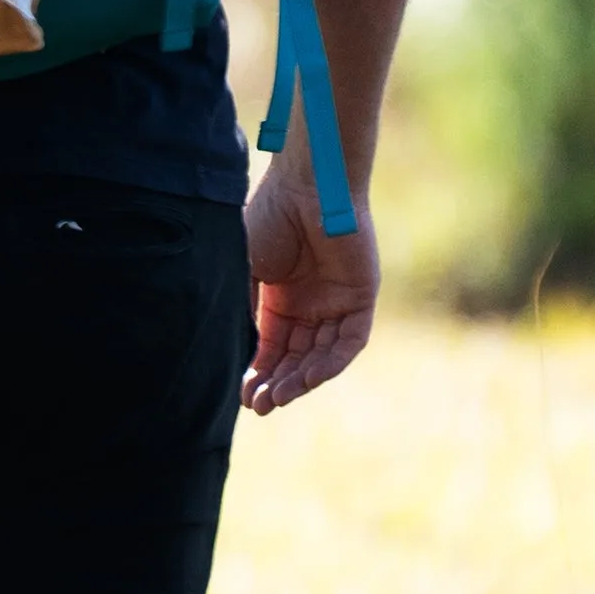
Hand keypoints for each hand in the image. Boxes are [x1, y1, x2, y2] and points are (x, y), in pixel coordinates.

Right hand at [242, 149, 379, 415]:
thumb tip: (234, 355)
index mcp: (280, 297)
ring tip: (279, 397)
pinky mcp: (360, 297)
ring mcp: (336, 302)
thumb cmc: (267, 220)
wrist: (303, 187)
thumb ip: (244, 310)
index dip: (257, 373)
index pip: (271, 347)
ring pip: (322, 354)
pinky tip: (308, 377)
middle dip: (277, 382)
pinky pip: (349, 340)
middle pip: (295, 356)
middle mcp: (309, 304)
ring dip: (301, 379)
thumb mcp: (243, 272)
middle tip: (260, 406)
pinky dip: (330, 361)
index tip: (242, 397)